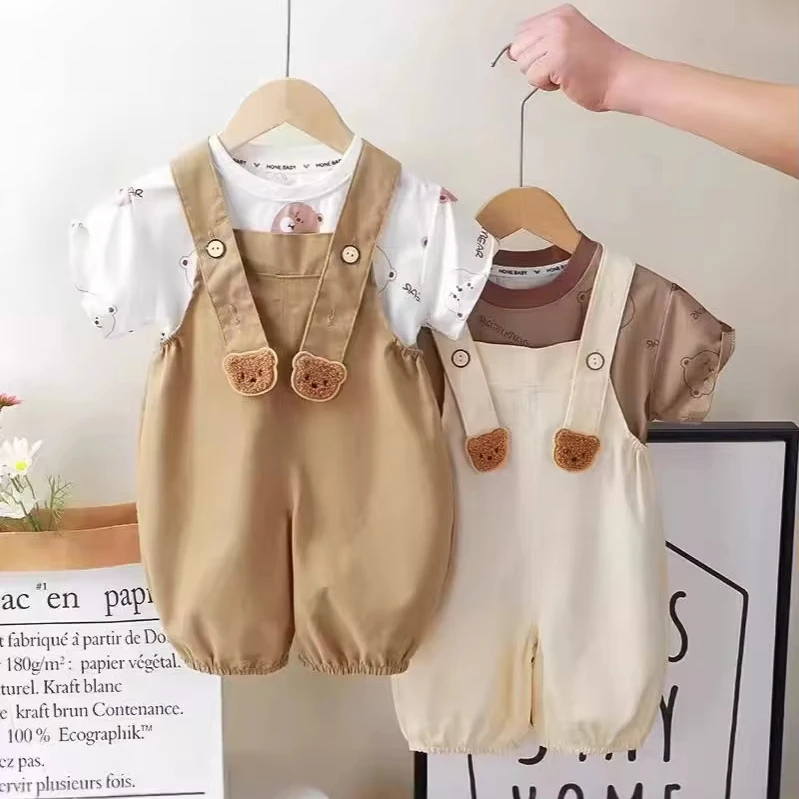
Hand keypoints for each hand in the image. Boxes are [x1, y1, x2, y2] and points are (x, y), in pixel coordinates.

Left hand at [509, 4, 641, 112]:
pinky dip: (545, 85)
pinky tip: (564, 80)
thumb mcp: (569, 40)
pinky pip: (532, 77)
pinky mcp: (555, 60)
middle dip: (532, 64)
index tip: (549, 57)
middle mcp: (557, 23)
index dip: (531, 51)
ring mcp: (556, 40)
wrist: (621, 77)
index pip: (523, 31)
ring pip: (523, 64)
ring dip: (540, 76)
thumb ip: (543, 42)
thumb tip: (513, 53)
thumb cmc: (600, 65)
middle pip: (519, 48)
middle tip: (556, 67)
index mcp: (561, 14)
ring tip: (563, 72)